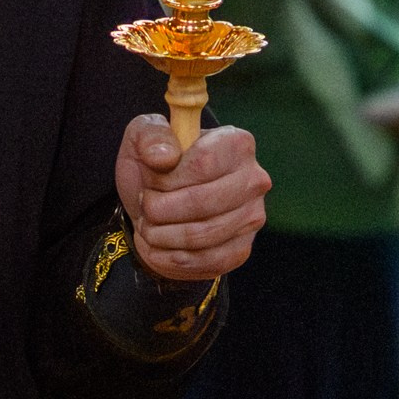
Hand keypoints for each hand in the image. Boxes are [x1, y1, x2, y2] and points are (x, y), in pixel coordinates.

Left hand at [116, 116, 267, 281]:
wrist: (160, 200)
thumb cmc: (155, 164)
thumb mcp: (144, 137)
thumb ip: (150, 137)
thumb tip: (165, 157)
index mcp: (236, 143)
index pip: (203, 164)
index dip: (168, 179)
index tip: (150, 182)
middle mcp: (254, 180)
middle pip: (203, 203)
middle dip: (160, 210)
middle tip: (144, 206)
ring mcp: (252, 217)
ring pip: (201, 235)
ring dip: (160, 235)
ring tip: (147, 225)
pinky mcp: (242, 249)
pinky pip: (205, 261)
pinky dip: (169, 258)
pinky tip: (156, 246)